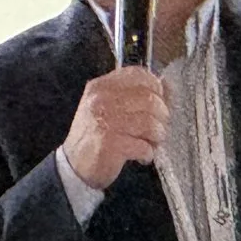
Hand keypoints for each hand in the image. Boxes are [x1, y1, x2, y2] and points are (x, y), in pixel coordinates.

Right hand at [64, 67, 169, 188]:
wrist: (73, 166)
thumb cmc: (96, 134)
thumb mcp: (107, 106)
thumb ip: (133, 94)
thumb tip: (168, 84)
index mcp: (101, 87)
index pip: (138, 75)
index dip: (156, 88)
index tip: (159, 102)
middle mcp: (101, 100)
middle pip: (150, 100)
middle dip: (161, 117)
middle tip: (157, 129)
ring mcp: (106, 122)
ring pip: (151, 124)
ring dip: (157, 137)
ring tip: (150, 143)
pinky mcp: (111, 145)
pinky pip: (145, 146)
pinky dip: (148, 154)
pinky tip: (141, 156)